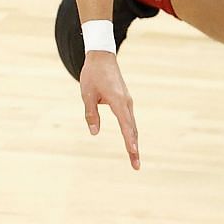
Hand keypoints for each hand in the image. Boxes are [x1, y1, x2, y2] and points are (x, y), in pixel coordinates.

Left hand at [78, 52, 138, 169]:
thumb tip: (94, 133)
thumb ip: (91, 114)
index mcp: (118, 101)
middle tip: (136, 166)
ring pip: (132, 126)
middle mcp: (126, 103)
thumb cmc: (93, 75)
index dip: (129, 140)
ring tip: (134, 159)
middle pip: (132, 130)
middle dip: (134, 149)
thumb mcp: (87, 95)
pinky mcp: (125, 101)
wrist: (101, 56)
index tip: (133, 152)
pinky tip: (131, 143)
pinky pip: (129, 120)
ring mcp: (127, 102)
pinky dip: (131, 133)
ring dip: (133, 142)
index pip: (125, 125)